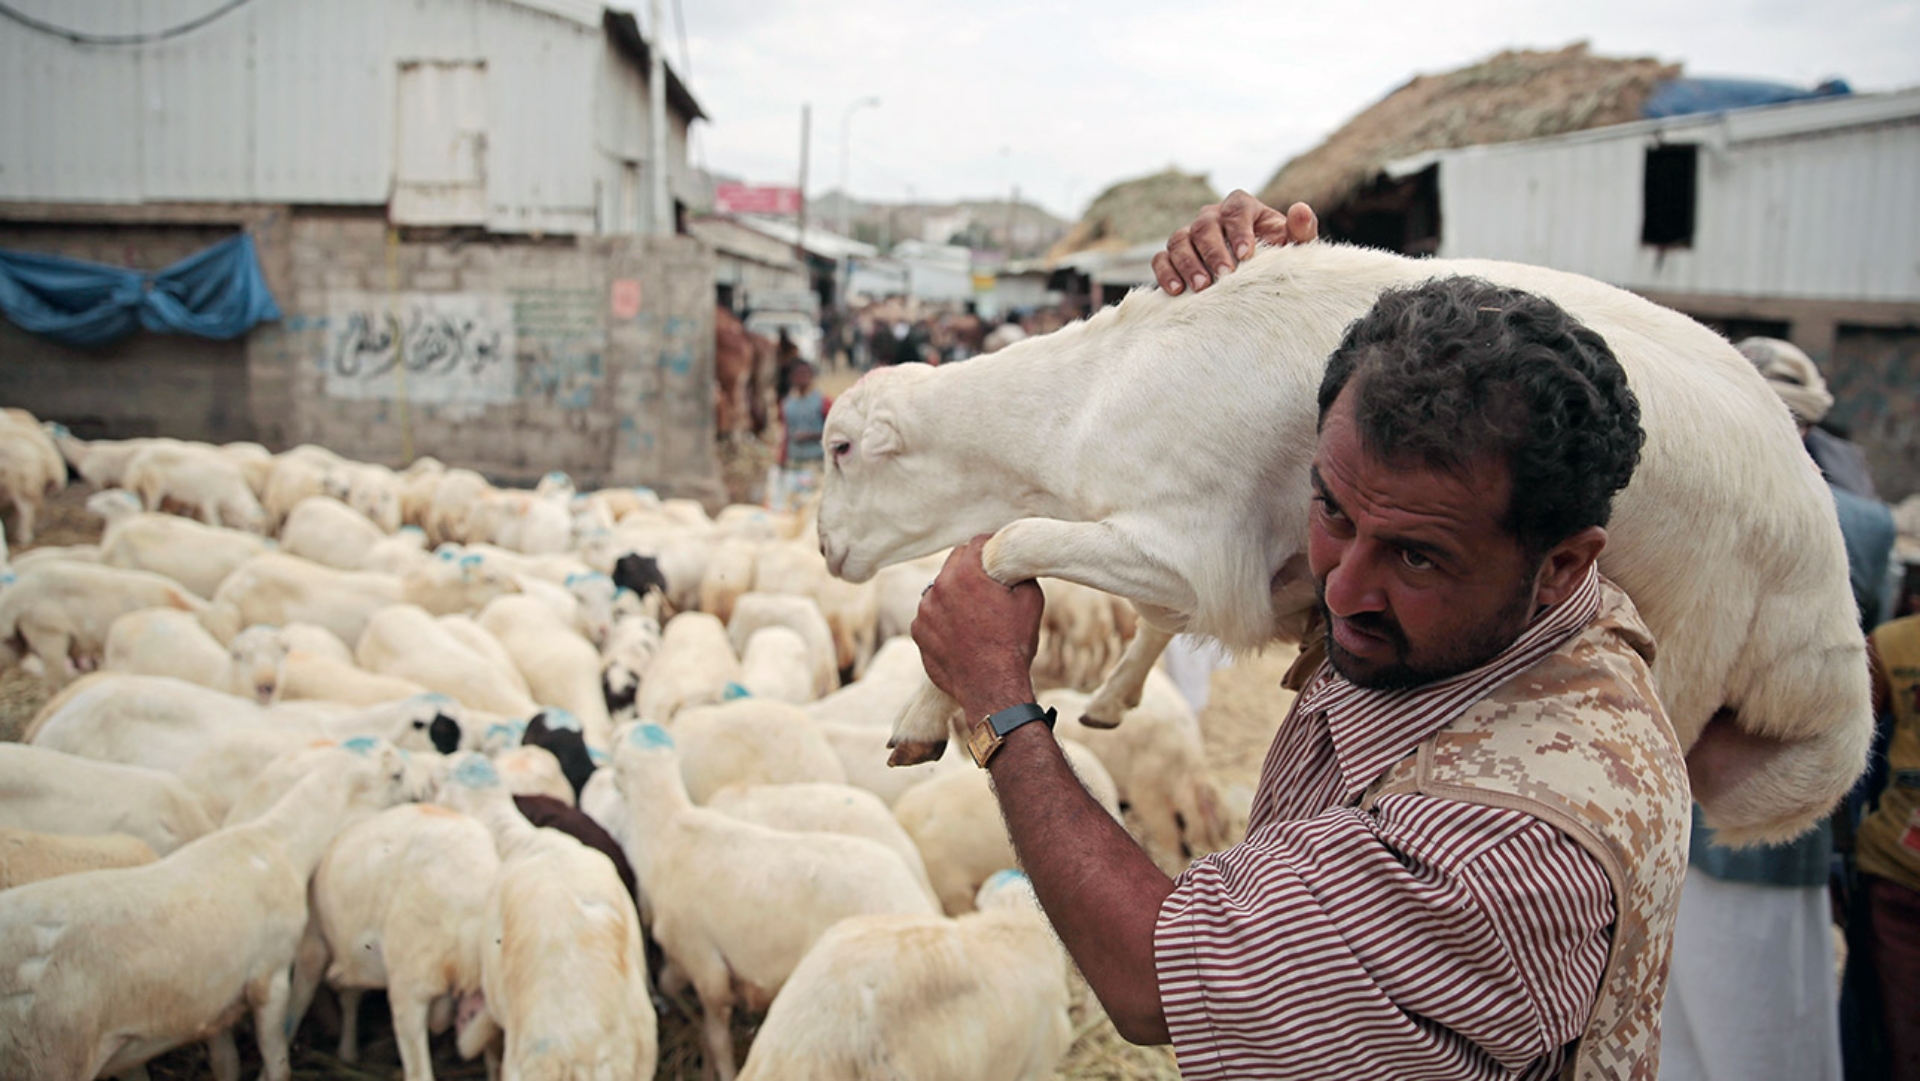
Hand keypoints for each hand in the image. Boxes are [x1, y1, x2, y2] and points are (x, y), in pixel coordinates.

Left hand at [911, 535, 1042, 718]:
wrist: (993, 688)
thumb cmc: (1014, 644)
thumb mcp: (1031, 600)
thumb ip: (1020, 572)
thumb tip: (1014, 563)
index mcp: (965, 574)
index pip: (976, 543)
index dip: (990, 545)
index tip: (998, 554)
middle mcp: (938, 588)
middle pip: (955, 563)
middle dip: (971, 568)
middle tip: (989, 583)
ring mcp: (924, 612)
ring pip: (940, 589)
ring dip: (955, 594)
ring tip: (975, 613)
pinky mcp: (918, 633)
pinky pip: (931, 615)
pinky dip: (943, 618)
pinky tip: (961, 632)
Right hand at [1152, 192, 1317, 294]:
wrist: (1256, 282)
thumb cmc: (1277, 260)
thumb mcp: (1293, 248)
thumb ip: (1300, 230)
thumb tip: (1301, 210)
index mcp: (1242, 208)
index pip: (1237, 208)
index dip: (1239, 229)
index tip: (1246, 256)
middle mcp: (1213, 217)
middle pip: (1205, 224)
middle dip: (1213, 250)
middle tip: (1224, 275)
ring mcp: (1190, 235)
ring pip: (1179, 239)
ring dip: (1188, 263)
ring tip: (1202, 288)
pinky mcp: (1173, 256)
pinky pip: (1162, 258)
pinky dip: (1166, 272)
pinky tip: (1177, 291)